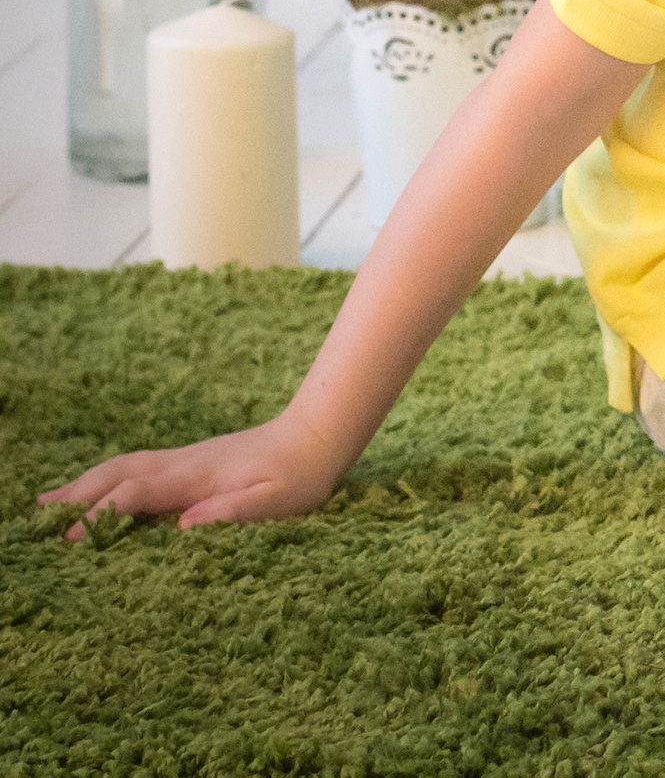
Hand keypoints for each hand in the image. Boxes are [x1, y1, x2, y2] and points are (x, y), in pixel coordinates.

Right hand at [37, 412, 345, 537]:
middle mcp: (183, 463)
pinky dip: (106, 478)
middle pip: (118, 473)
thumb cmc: (301, 476)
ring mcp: (184, 459)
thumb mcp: (278, 501)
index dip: (104, 513)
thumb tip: (187, 525)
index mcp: (198, 477)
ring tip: (47, 504)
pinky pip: (137, 468)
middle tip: (37, 519)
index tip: (73, 538)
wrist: (318, 435)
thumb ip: (235, 511)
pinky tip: (95, 489)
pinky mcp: (190, 462)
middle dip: (77, 494)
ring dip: (84, 483)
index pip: (137, 492)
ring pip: (123, 467)